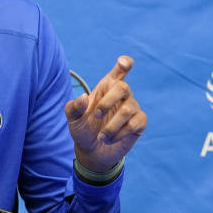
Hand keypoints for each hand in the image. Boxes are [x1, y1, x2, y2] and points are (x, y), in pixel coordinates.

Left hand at [64, 55, 146, 173]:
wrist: (91, 151)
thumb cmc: (83, 128)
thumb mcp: (73, 118)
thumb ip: (73, 107)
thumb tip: (84, 97)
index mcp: (106, 87)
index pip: (120, 71)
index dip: (124, 63)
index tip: (124, 62)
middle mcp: (121, 95)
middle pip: (123, 87)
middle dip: (108, 101)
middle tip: (95, 115)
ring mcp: (132, 107)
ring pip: (128, 109)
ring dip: (111, 125)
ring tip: (101, 137)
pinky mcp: (139, 122)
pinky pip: (135, 123)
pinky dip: (120, 133)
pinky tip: (110, 139)